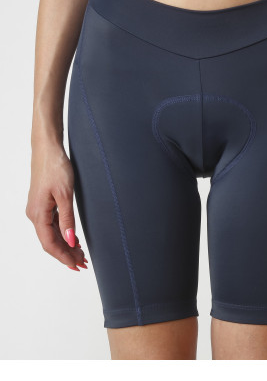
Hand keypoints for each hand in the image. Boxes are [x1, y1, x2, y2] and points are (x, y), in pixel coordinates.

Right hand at [26, 144, 87, 270]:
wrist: (48, 149)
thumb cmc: (56, 168)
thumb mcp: (66, 194)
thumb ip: (68, 219)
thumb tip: (70, 241)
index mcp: (38, 214)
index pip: (50, 244)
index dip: (64, 257)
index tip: (76, 265)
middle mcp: (35, 214)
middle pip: (50, 241)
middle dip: (66, 254)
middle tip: (83, 263)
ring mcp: (38, 210)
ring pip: (52, 234)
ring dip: (66, 245)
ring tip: (81, 255)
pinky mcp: (43, 204)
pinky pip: (52, 225)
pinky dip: (63, 234)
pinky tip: (73, 239)